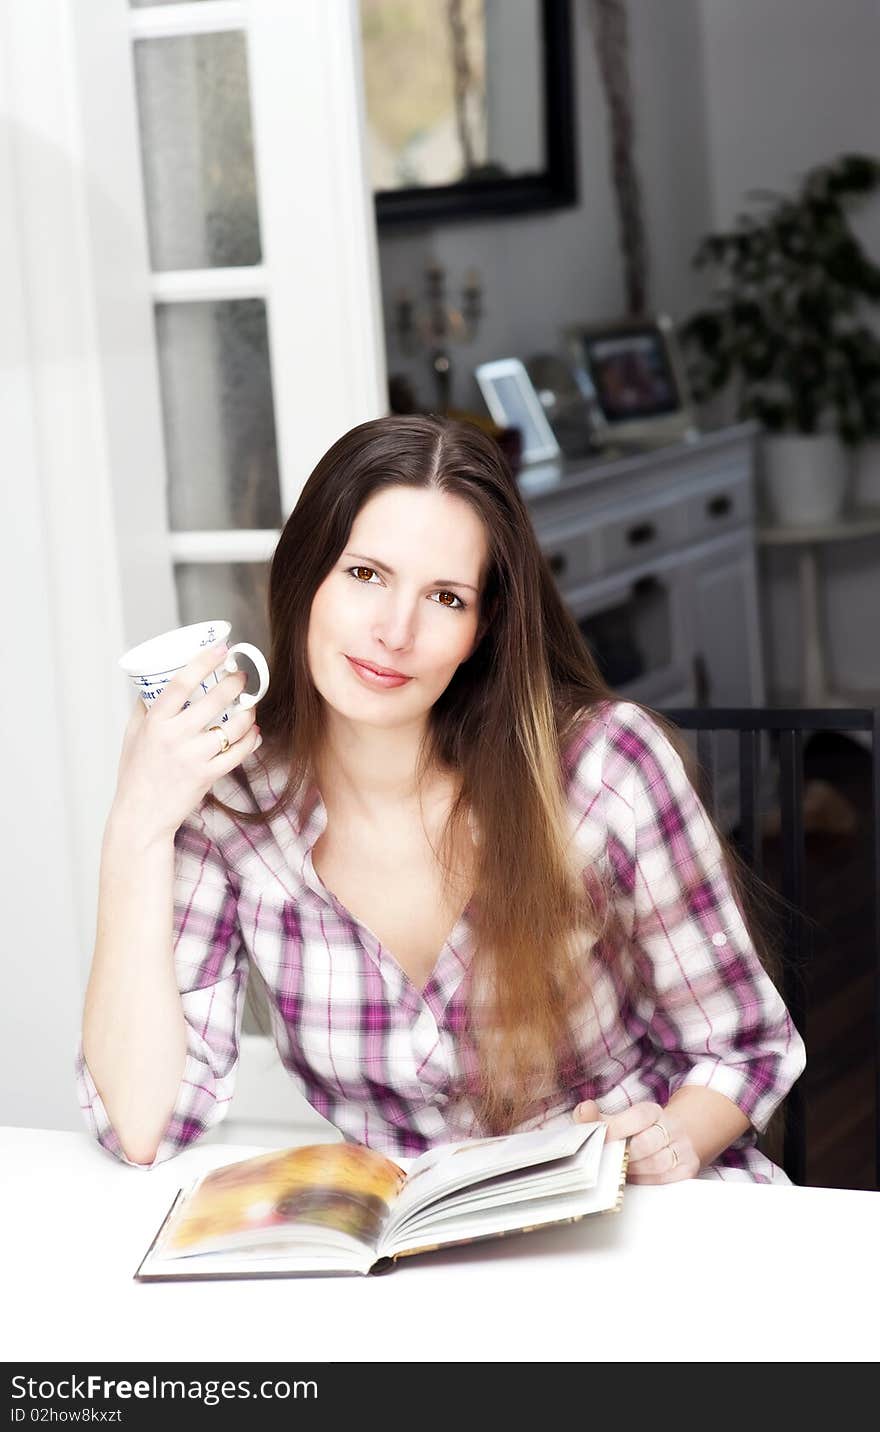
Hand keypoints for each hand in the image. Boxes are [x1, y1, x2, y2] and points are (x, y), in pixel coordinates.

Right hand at [109, 642, 261, 845]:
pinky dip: (251, 740)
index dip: (204, 662)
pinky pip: (238, 752)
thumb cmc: (135, 774)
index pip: (181, 682)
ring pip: (233, 726)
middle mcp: (174, 736)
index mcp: (154, 722)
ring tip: (250, 705)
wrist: (141, 816)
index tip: (221, 649)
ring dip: (248, 711)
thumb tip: (153, 684)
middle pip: (214, 699)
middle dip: (235, 682)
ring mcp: (193, 756)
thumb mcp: (132, 736)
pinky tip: (254, 732)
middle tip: (241, 677)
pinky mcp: (207, 775)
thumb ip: (144, 709)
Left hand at [573, 1099, 698, 1182]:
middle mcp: (671, 1128)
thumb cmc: (639, 1131)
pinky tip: (633, 1178)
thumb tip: (584, 1111)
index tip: (600, 1139)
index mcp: (653, 1111)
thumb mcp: (618, 1120)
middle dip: (623, 1154)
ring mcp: (682, 1149)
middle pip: (646, 1143)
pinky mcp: (687, 1169)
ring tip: (617, 1170)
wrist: (674, 1137)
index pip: (637, 1117)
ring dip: (632, 1170)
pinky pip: (665, 1180)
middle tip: (606, 1161)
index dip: (617, 1128)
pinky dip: (645, 1181)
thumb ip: (596, 1117)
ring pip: (656, 1164)